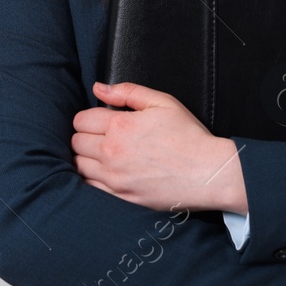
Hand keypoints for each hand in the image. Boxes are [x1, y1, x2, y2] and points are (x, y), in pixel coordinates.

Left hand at [71, 81, 244, 211]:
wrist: (208, 172)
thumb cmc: (189, 135)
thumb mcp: (162, 102)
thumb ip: (127, 91)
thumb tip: (99, 88)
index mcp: (120, 126)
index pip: (81, 120)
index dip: (89, 118)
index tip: (101, 121)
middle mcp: (112, 152)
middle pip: (76, 142)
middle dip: (86, 136)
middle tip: (103, 137)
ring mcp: (114, 178)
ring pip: (79, 165)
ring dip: (86, 158)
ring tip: (104, 155)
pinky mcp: (120, 197)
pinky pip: (89, 187)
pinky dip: (92, 179)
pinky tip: (106, 173)